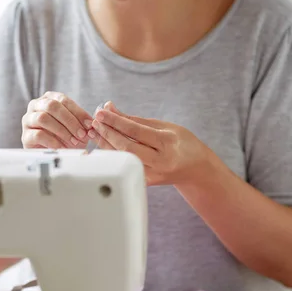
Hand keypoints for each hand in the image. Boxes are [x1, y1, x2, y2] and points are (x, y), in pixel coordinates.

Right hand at [22, 92, 92, 148]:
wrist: (50, 153)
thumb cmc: (63, 137)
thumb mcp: (75, 127)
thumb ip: (83, 123)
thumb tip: (92, 124)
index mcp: (48, 99)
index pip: (63, 100)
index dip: (78, 112)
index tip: (89, 124)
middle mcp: (35, 106)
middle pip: (52, 106)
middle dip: (70, 121)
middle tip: (82, 134)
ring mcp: (28, 120)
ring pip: (43, 118)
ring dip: (62, 131)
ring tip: (73, 141)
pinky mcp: (25, 136)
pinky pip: (38, 134)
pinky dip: (53, 141)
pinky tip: (62, 147)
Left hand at [91, 102, 210, 185]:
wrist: (196, 169)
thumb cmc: (182, 143)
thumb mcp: (164, 126)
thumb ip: (136, 120)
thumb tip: (110, 108)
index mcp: (167, 143)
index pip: (135, 131)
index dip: (115, 121)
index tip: (101, 111)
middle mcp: (160, 160)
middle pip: (126, 146)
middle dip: (107, 133)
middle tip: (95, 121)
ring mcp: (153, 174)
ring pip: (123, 158)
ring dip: (105, 144)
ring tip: (95, 131)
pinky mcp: (146, 182)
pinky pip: (125, 167)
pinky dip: (113, 156)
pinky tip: (102, 146)